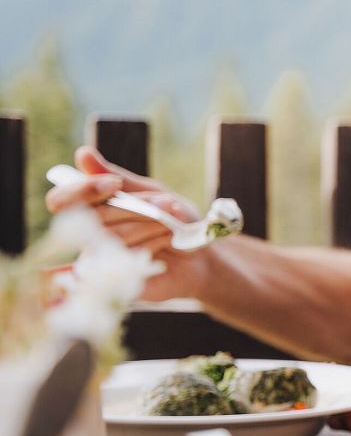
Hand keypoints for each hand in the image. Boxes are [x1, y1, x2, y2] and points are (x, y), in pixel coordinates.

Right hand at [43, 146, 210, 300]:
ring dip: (148, 223)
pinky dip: (153, 243)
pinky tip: (169, 239)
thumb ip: (117, 177)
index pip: (62, 201)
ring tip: (173, 220)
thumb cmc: (174, 222)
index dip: (83, 190)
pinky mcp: (118, 281)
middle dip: (134, 206)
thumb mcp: (152, 193)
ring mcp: (101, 261)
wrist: (203, 256)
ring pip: (113, 236)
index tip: (115, 183)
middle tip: (166, 203)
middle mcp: (90, 236)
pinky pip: (127, 258)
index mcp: (92, 211)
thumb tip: (82, 154)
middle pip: (94, 217)